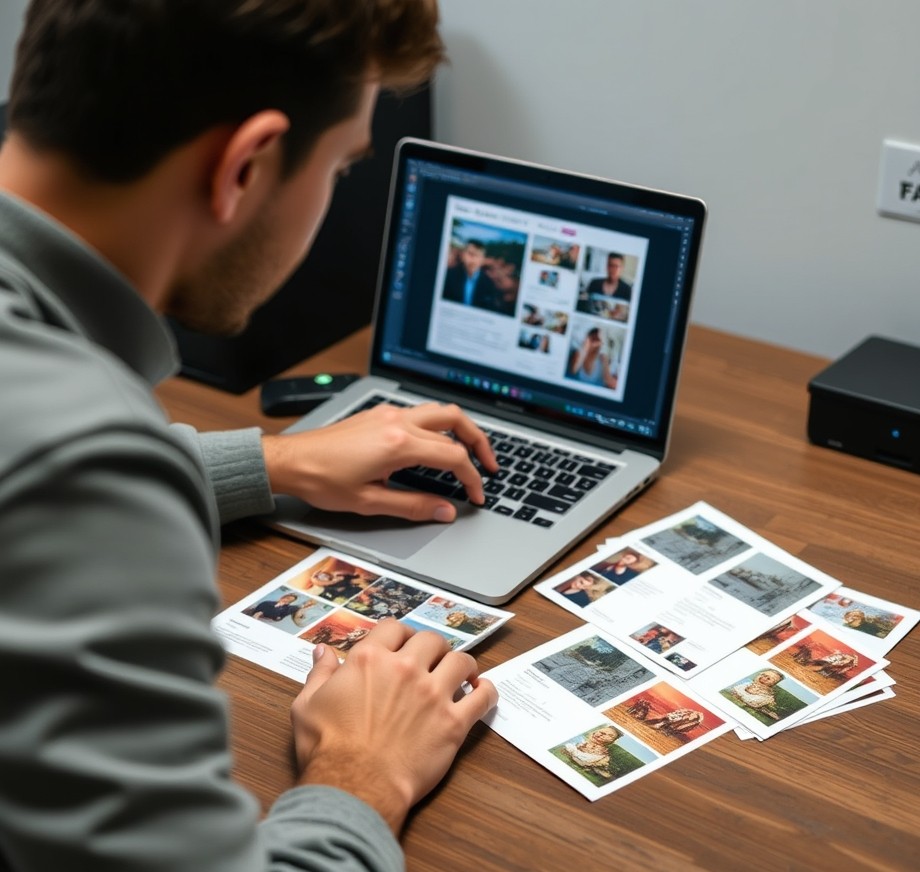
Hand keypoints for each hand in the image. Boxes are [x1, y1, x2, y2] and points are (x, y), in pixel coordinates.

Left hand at [262, 402, 497, 521]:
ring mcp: (388, 414)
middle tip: (490, 464)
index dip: (472, 478)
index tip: (476, 496)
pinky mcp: (379, 414)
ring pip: (440, 411)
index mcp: (399, 444)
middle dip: (479, 441)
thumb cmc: (322, 480)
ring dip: (460, 429)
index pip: (454, 456)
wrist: (291, 460)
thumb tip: (445, 511)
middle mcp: (398, 422)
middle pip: (455, 420)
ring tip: (470, 451)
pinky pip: (421, 413)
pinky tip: (436, 445)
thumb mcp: (370, 502)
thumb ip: (414, 505)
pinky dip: (439, 426)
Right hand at [290, 620, 497, 832]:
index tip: (402, 643)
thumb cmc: (328, 750)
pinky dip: (486, 691)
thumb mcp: (308, 705)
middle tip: (432, 659)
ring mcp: (433, 695)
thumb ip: (320, 674)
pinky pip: (481, 698)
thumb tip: (323, 652)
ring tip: (461, 672)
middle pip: (431, 640)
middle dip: (431, 647)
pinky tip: (482, 690)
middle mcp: (405, 669)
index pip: (394, 628)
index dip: (399, 634)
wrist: (353, 788)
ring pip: (460, 661)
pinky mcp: (453, 723)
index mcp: (371, 659)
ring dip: (462, 664)